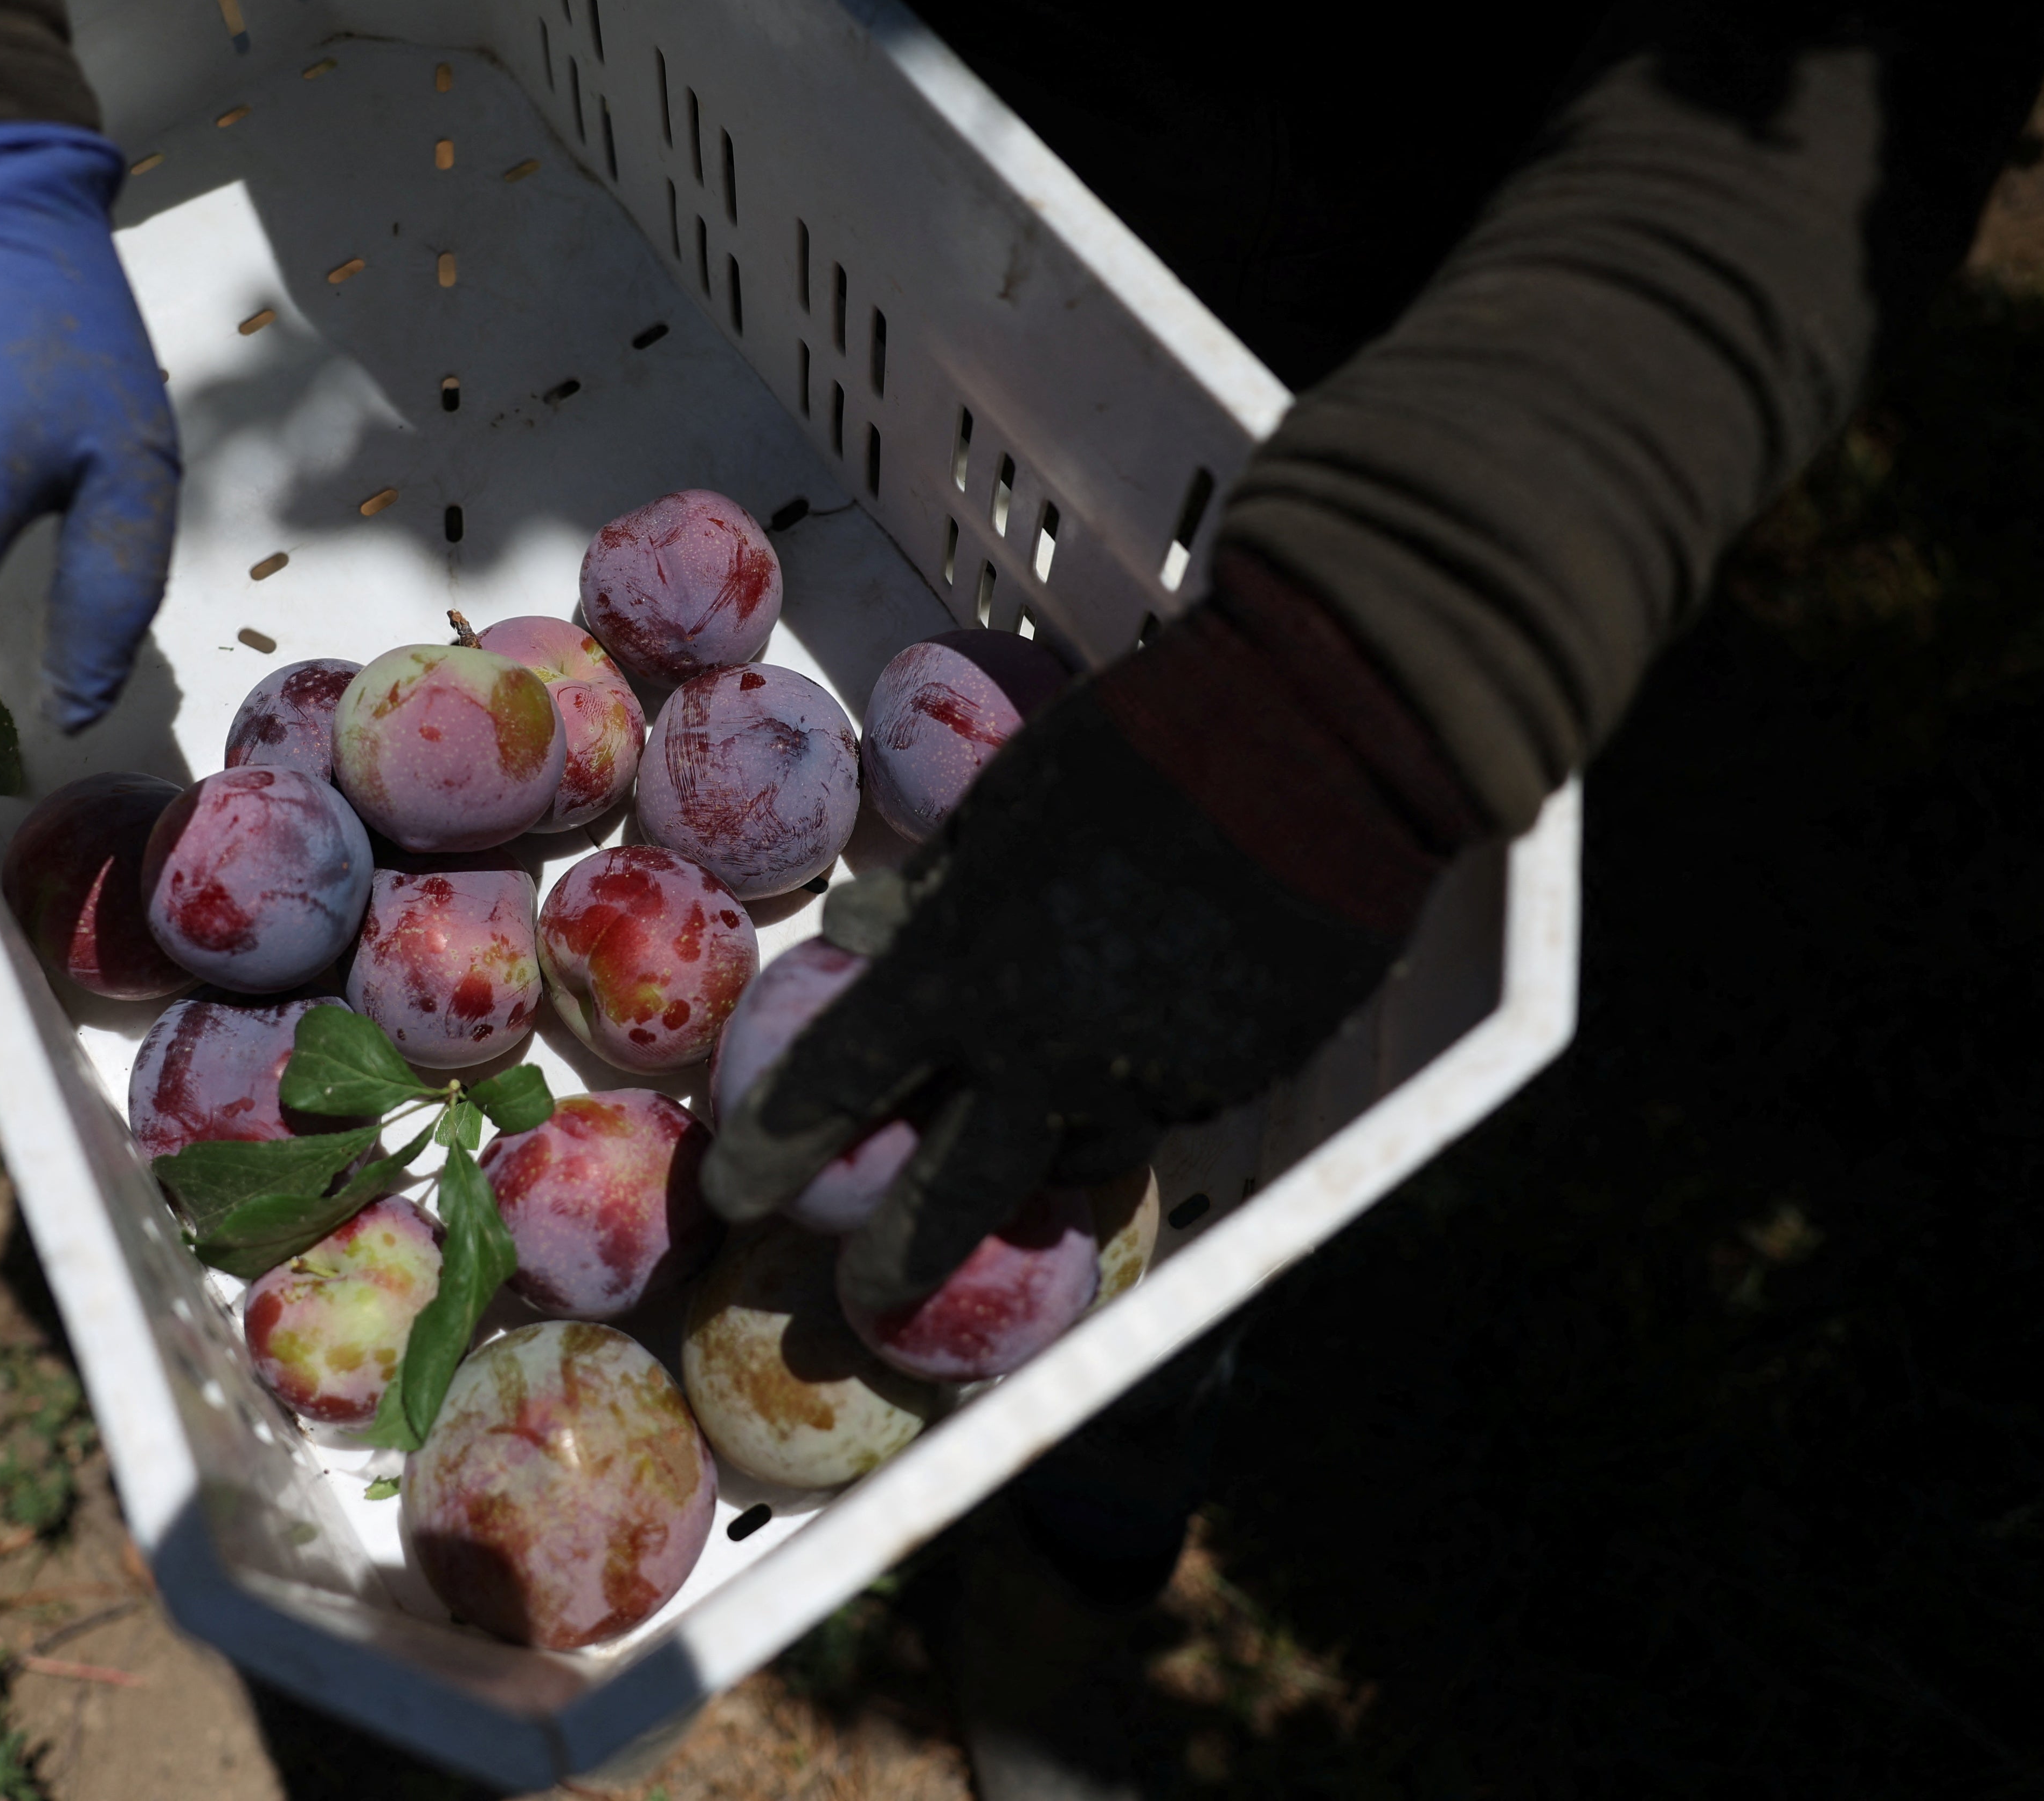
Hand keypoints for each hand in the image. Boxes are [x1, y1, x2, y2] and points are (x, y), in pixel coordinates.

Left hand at [700, 552, 1484, 1311]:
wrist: (1312, 762)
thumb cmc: (1134, 754)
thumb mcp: (1004, 808)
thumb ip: (929, 891)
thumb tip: (856, 933)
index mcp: (961, 976)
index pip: (837, 1087)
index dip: (776, 1148)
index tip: (732, 1194)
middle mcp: (1040, 1056)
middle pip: (948, 1193)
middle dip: (894, 1255)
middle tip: (861, 1290)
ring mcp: (1141, 1082)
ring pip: (1066, 1164)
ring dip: (1026, 1169)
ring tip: (1010, 1158)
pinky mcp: (1227, 1082)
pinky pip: (1151, 1113)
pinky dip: (1117, 1104)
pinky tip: (1121, 1066)